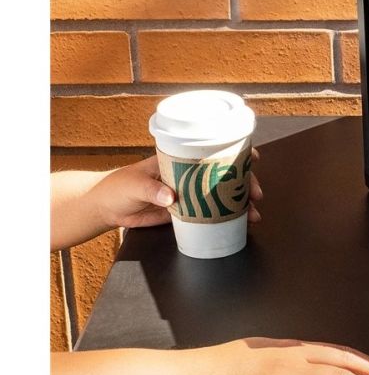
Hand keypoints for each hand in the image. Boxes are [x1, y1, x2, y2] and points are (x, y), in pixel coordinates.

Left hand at [92, 152, 262, 229]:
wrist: (107, 209)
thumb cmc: (117, 187)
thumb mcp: (133, 185)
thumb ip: (151, 190)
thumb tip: (171, 197)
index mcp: (180, 161)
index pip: (212, 152)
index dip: (235, 152)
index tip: (252, 157)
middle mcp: (190, 175)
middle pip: (225, 175)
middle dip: (245, 183)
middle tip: (255, 194)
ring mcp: (191, 194)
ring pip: (223, 195)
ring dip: (241, 204)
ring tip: (253, 215)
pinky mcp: (188, 212)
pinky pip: (212, 213)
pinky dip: (228, 218)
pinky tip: (241, 223)